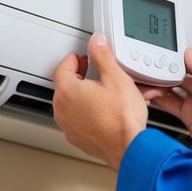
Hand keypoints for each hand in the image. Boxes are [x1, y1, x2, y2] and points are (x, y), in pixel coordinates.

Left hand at [52, 34, 147, 167]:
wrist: (129, 147)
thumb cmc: (122, 119)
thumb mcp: (116, 77)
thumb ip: (103, 56)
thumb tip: (96, 43)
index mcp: (68, 91)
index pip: (63, 67)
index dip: (74, 58)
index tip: (82, 57)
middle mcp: (62, 109)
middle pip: (64, 85)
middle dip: (77, 75)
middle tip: (89, 70)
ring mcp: (68, 126)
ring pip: (69, 104)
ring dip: (80, 95)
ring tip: (98, 91)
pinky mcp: (77, 138)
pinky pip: (76, 120)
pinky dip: (85, 112)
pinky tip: (101, 110)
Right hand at [143, 48, 191, 182]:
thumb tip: (189, 54)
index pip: (189, 66)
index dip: (176, 62)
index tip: (163, 57)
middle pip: (178, 78)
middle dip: (164, 73)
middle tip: (151, 69)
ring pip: (171, 91)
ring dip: (159, 86)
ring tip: (148, 81)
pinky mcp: (188, 119)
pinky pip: (170, 106)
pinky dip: (159, 100)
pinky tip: (151, 94)